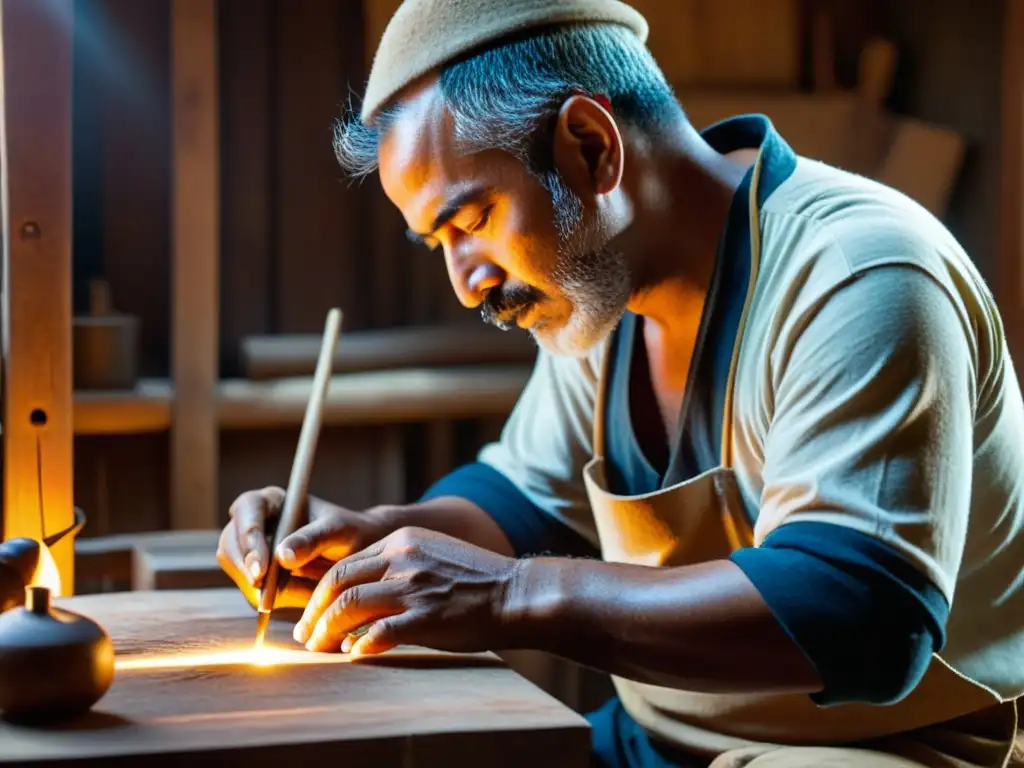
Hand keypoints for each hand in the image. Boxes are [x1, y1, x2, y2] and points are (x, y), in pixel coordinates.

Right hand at [216, 486, 392, 610]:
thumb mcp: (338, 530)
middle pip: (230, 543)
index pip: (247, 509)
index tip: (261, 568)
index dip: (249, 537)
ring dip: (257, 588)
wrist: (356, 553)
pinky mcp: (256, 575)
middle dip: (245, 569)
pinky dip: (267, 599)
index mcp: (271, 500)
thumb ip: (314, 539)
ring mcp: (250, 550)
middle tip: (264, 592)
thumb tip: (282, 557)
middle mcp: (254, 522)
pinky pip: (251, 591)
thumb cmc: (349, 532)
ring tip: (294, 592)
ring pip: (236, 570)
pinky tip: (293, 598)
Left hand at [293, 526, 518, 655]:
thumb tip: (361, 600)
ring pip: (349, 605)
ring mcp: (413, 587)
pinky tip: (355, 655)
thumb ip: (397, 568)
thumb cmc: (476, 580)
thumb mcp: (432, 555)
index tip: (314, 614)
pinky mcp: (424, 617)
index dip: (322, 592)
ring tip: (320, 648)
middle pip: (339, 582)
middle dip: (315, 611)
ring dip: (327, 631)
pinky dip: (360, 646)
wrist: (515, 593)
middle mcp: (402, 558)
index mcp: (402, 539)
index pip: (346, 564)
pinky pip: (378, 633)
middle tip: (305, 634)